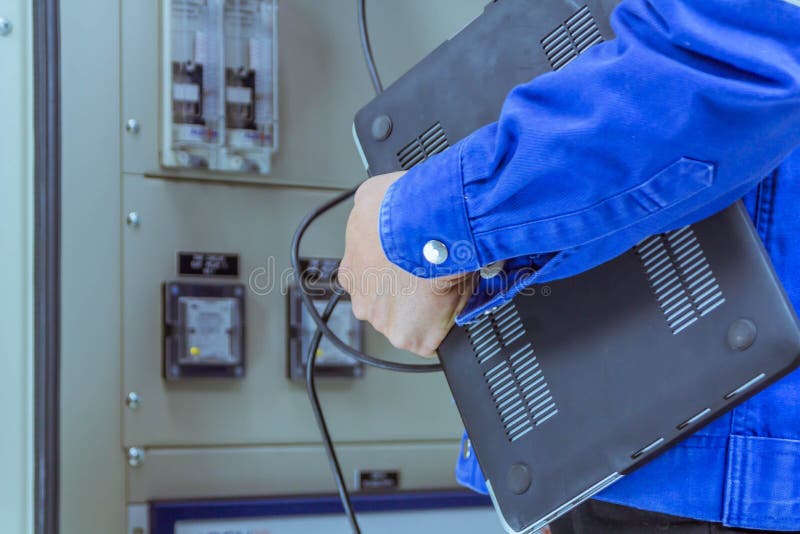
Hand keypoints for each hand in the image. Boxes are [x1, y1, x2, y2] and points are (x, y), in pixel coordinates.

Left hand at [338, 172, 473, 356]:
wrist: (430, 224)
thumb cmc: (404, 207)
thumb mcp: (373, 197)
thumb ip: (374, 213)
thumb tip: (380, 205)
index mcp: (351, 270)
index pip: (374, 280)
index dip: (396, 273)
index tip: (412, 265)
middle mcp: (363, 300)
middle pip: (390, 305)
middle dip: (409, 295)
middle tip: (432, 275)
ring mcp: (385, 322)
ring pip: (411, 322)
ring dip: (427, 309)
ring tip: (445, 284)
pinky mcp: (413, 338)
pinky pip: (433, 337)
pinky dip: (446, 323)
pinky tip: (452, 300)